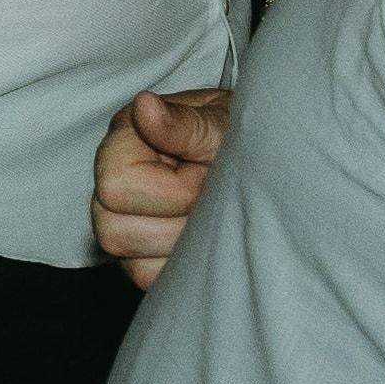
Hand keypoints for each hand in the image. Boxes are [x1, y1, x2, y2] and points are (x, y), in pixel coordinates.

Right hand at [94, 85, 230, 293]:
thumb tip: (145, 106)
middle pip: (114, 232)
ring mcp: (124, 221)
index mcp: (125, 142)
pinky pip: (146, 278)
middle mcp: (115, 183)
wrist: (270, 156)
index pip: (116, 187)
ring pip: (129, 263)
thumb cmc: (245, 135)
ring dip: (183, 245)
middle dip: (177, 222)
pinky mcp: (142, 252)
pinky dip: (181, 267)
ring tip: (212, 217)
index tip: (205, 172)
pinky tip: (206, 240)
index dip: (172, 190)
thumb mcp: (224, 124)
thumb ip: (185, 123)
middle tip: (211, 198)